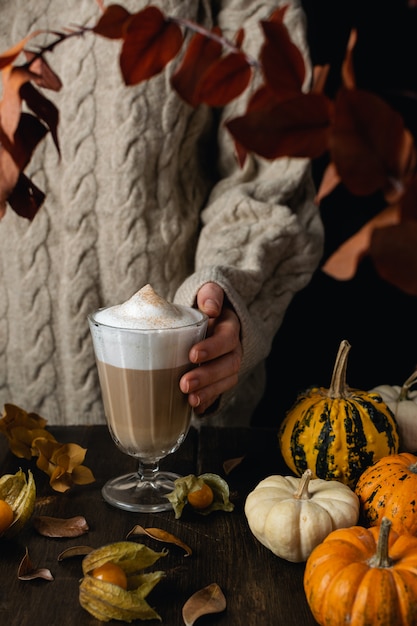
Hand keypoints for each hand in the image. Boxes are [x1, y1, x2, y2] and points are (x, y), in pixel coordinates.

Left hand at [179, 282, 241, 414]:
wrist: (208, 318)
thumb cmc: (205, 307)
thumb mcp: (209, 292)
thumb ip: (210, 294)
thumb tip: (211, 308)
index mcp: (230, 328)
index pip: (227, 339)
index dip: (213, 348)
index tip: (192, 354)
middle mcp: (233, 349)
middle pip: (228, 366)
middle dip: (208, 376)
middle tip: (185, 384)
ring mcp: (228, 366)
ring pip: (225, 382)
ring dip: (208, 393)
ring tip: (190, 400)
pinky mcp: (219, 380)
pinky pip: (218, 394)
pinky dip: (208, 403)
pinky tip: (195, 410)